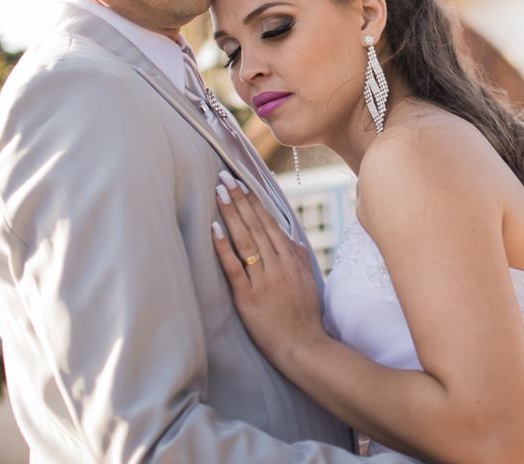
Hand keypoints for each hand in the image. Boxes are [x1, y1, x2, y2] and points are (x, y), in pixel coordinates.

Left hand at [210, 172, 324, 362]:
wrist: (304, 346)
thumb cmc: (306, 315)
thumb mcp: (308, 279)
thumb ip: (298, 255)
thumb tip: (287, 235)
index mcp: (291, 258)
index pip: (270, 222)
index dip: (255, 201)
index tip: (243, 183)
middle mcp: (277, 264)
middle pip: (255, 225)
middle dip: (239, 199)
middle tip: (225, 177)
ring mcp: (262, 279)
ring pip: (244, 240)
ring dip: (231, 214)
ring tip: (219, 192)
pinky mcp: (248, 297)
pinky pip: (234, 267)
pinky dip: (223, 247)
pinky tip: (214, 229)